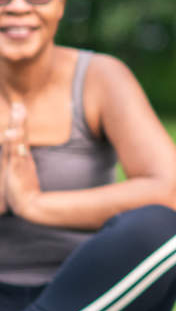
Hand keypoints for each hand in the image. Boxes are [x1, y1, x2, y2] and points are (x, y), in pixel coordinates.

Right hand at [4, 102, 41, 219]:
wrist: (26, 206)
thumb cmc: (25, 191)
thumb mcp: (25, 172)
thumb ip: (23, 159)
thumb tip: (24, 149)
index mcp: (18, 157)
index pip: (18, 136)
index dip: (19, 122)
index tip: (21, 107)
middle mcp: (14, 159)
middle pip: (15, 136)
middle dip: (17, 120)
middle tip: (19, 104)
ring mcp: (14, 164)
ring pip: (14, 142)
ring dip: (16, 127)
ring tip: (19, 113)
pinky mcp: (16, 171)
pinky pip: (16, 155)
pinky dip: (15, 145)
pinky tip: (14, 134)